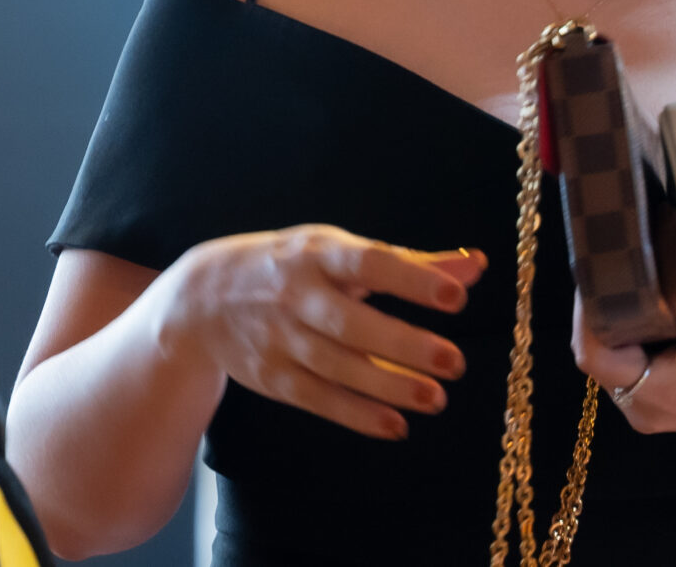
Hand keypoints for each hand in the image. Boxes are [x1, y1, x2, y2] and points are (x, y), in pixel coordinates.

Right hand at [159, 225, 483, 438]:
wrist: (200, 300)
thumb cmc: (289, 267)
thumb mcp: (337, 250)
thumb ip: (409, 262)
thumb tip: (475, 265)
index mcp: (316, 253)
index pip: (368, 262)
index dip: (411, 279)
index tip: (456, 298)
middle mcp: (296, 295)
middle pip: (351, 322)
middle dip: (402, 342)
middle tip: (453, 361)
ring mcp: (281, 339)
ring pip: (338, 366)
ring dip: (388, 385)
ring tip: (437, 398)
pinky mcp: (274, 378)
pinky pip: (319, 399)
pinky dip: (357, 414)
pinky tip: (396, 425)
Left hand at [572, 204, 675, 486]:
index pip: (673, 299)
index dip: (663, 254)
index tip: (659, 218)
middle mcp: (670, 397)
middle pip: (599, 344)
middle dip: (595, 295)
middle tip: (610, 250)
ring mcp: (646, 411)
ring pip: (593, 354)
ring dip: (599, 311)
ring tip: (616, 271)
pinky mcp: (636, 412)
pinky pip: (605, 364)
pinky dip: (608, 331)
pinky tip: (625, 303)